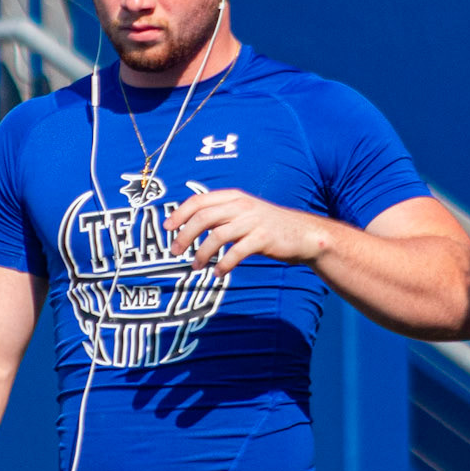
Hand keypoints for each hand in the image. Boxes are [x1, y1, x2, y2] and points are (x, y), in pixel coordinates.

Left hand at [168, 188, 327, 275]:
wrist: (303, 234)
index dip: (180, 213)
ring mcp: (253, 221)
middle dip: (184, 235)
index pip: (199, 201)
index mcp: (233, 197)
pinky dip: (224, 264)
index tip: (166, 228)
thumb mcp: (243, 212)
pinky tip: (218, 273)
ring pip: (218, 235)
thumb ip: (220, 215)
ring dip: (202, 253)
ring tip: (196, 267)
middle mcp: (241, 205)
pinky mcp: (263, 238)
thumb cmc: (267, 225)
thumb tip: (188, 226)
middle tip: (175, 252)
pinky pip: (237, 252)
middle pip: (203, 217)